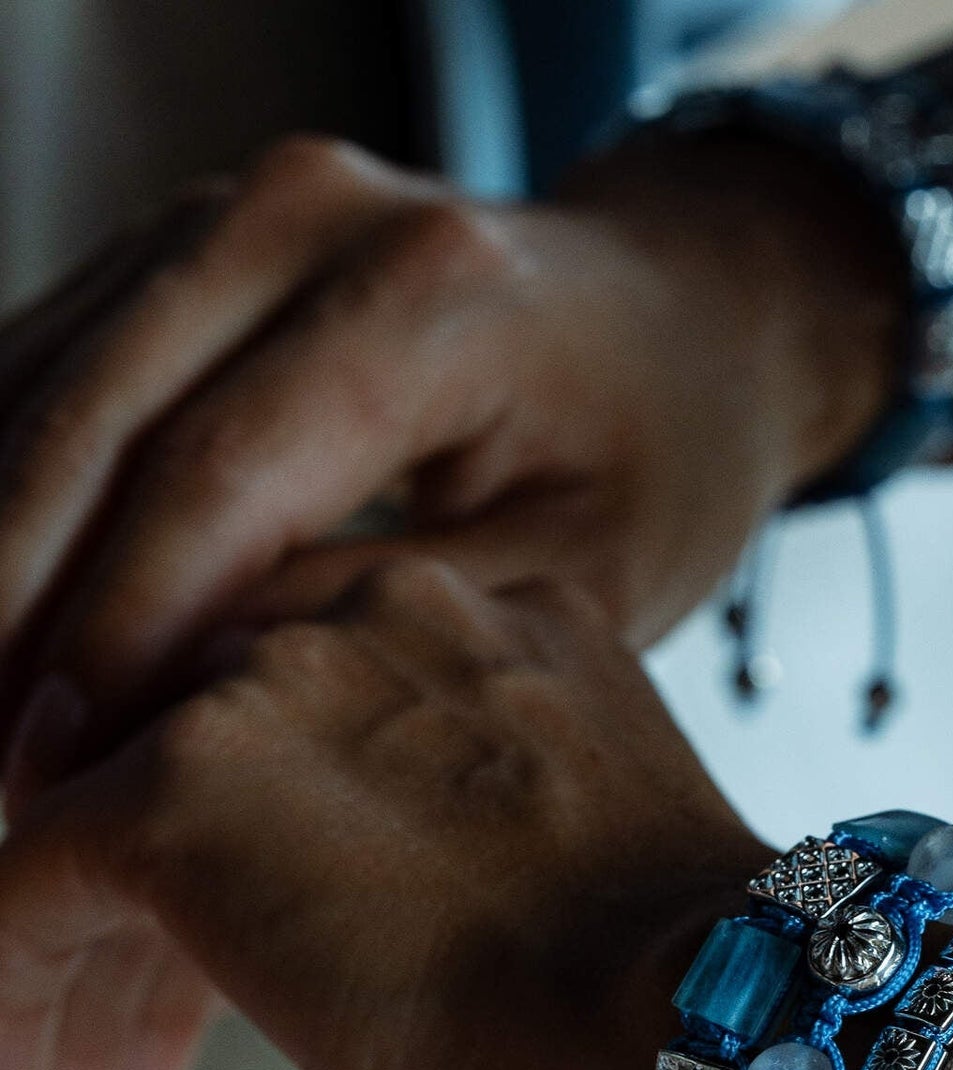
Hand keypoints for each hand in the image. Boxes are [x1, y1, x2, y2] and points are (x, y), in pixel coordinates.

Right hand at [0, 130, 898, 795]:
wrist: (683, 327)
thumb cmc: (659, 456)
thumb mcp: (579, 570)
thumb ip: (397, 619)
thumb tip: (202, 692)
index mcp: (427, 296)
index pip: (217, 480)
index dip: (121, 635)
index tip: (61, 770)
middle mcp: (307, 219)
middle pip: (95, 420)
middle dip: (15, 602)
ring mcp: (235, 213)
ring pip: (45, 384)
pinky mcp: (194, 243)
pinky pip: (60, 361)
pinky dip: (17, 483)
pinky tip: (10, 606)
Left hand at [0, 560, 769, 1069]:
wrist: (706, 1031)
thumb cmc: (686, 997)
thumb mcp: (586, 853)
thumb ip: (480, 817)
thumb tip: (390, 907)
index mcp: (491, 620)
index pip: (318, 720)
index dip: (274, 867)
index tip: (256, 996)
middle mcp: (373, 608)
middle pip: (208, 762)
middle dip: (164, 938)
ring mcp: (270, 682)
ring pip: (106, 819)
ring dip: (85, 992)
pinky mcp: (174, 787)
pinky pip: (27, 888)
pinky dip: (14, 1002)